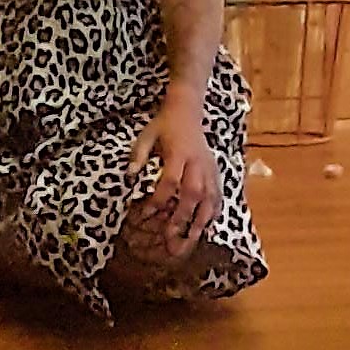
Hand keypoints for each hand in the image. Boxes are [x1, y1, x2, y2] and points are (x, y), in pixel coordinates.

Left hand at [129, 90, 219, 257]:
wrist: (187, 110)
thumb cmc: (164, 125)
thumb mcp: (146, 135)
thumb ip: (138, 155)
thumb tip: (130, 176)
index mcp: (179, 152)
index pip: (170, 180)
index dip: (159, 199)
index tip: (146, 214)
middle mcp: (197, 162)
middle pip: (193, 193)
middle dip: (183, 217)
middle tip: (171, 236)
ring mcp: (210, 167)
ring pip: (210, 197)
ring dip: (202, 220)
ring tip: (192, 239)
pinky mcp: (216, 171)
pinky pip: (219, 195)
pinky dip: (214, 212)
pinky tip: (207, 226)